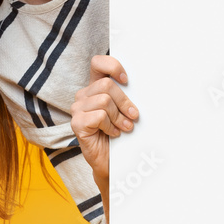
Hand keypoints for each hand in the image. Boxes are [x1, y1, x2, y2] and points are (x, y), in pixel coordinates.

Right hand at [70, 54, 138, 182]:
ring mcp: (77, 109)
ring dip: (119, 117)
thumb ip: (127, 94)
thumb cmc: (120, 132)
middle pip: (107, 85)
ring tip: (124, 127)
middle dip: (125, 101)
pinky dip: (111, 126)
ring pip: (105, 101)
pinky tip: (113, 133)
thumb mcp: (125, 109)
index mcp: (95, 87)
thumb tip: (146, 82)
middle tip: (134, 116)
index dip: (113, 66)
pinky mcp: (77, 123)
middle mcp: (83, 95)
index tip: (127, 80)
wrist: (112, 160)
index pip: (98, 63)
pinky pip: (99, 116)